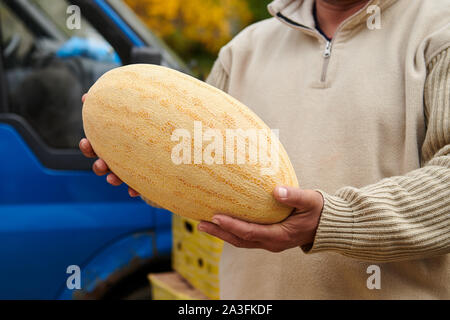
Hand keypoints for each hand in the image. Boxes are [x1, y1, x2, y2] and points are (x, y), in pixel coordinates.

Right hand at [79, 94, 139, 196]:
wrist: (175, 135)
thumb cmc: (148, 116)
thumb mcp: (133, 107)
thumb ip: (112, 103)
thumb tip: (85, 96)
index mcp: (114, 142)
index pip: (95, 147)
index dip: (88, 147)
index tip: (86, 142)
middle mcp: (121, 157)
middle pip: (104, 166)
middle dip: (99, 167)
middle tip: (101, 164)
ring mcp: (134, 168)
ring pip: (119, 178)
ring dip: (113, 179)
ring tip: (112, 179)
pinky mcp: (148, 177)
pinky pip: (139, 187)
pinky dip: (134, 189)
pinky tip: (132, 191)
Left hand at [198, 186, 323, 251]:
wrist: (327, 225)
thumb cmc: (318, 211)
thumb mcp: (310, 201)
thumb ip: (295, 196)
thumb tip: (276, 190)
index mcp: (280, 236)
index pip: (250, 232)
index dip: (232, 225)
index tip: (216, 217)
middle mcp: (272, 242)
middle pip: (240, 240)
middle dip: (219, 232)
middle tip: (200, 223)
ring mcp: (269, 242)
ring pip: (241, 240)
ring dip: (222, 233)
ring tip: (204, 224)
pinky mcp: (268, 238)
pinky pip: (246, 236)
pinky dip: (232, 230)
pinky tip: (222, 221)